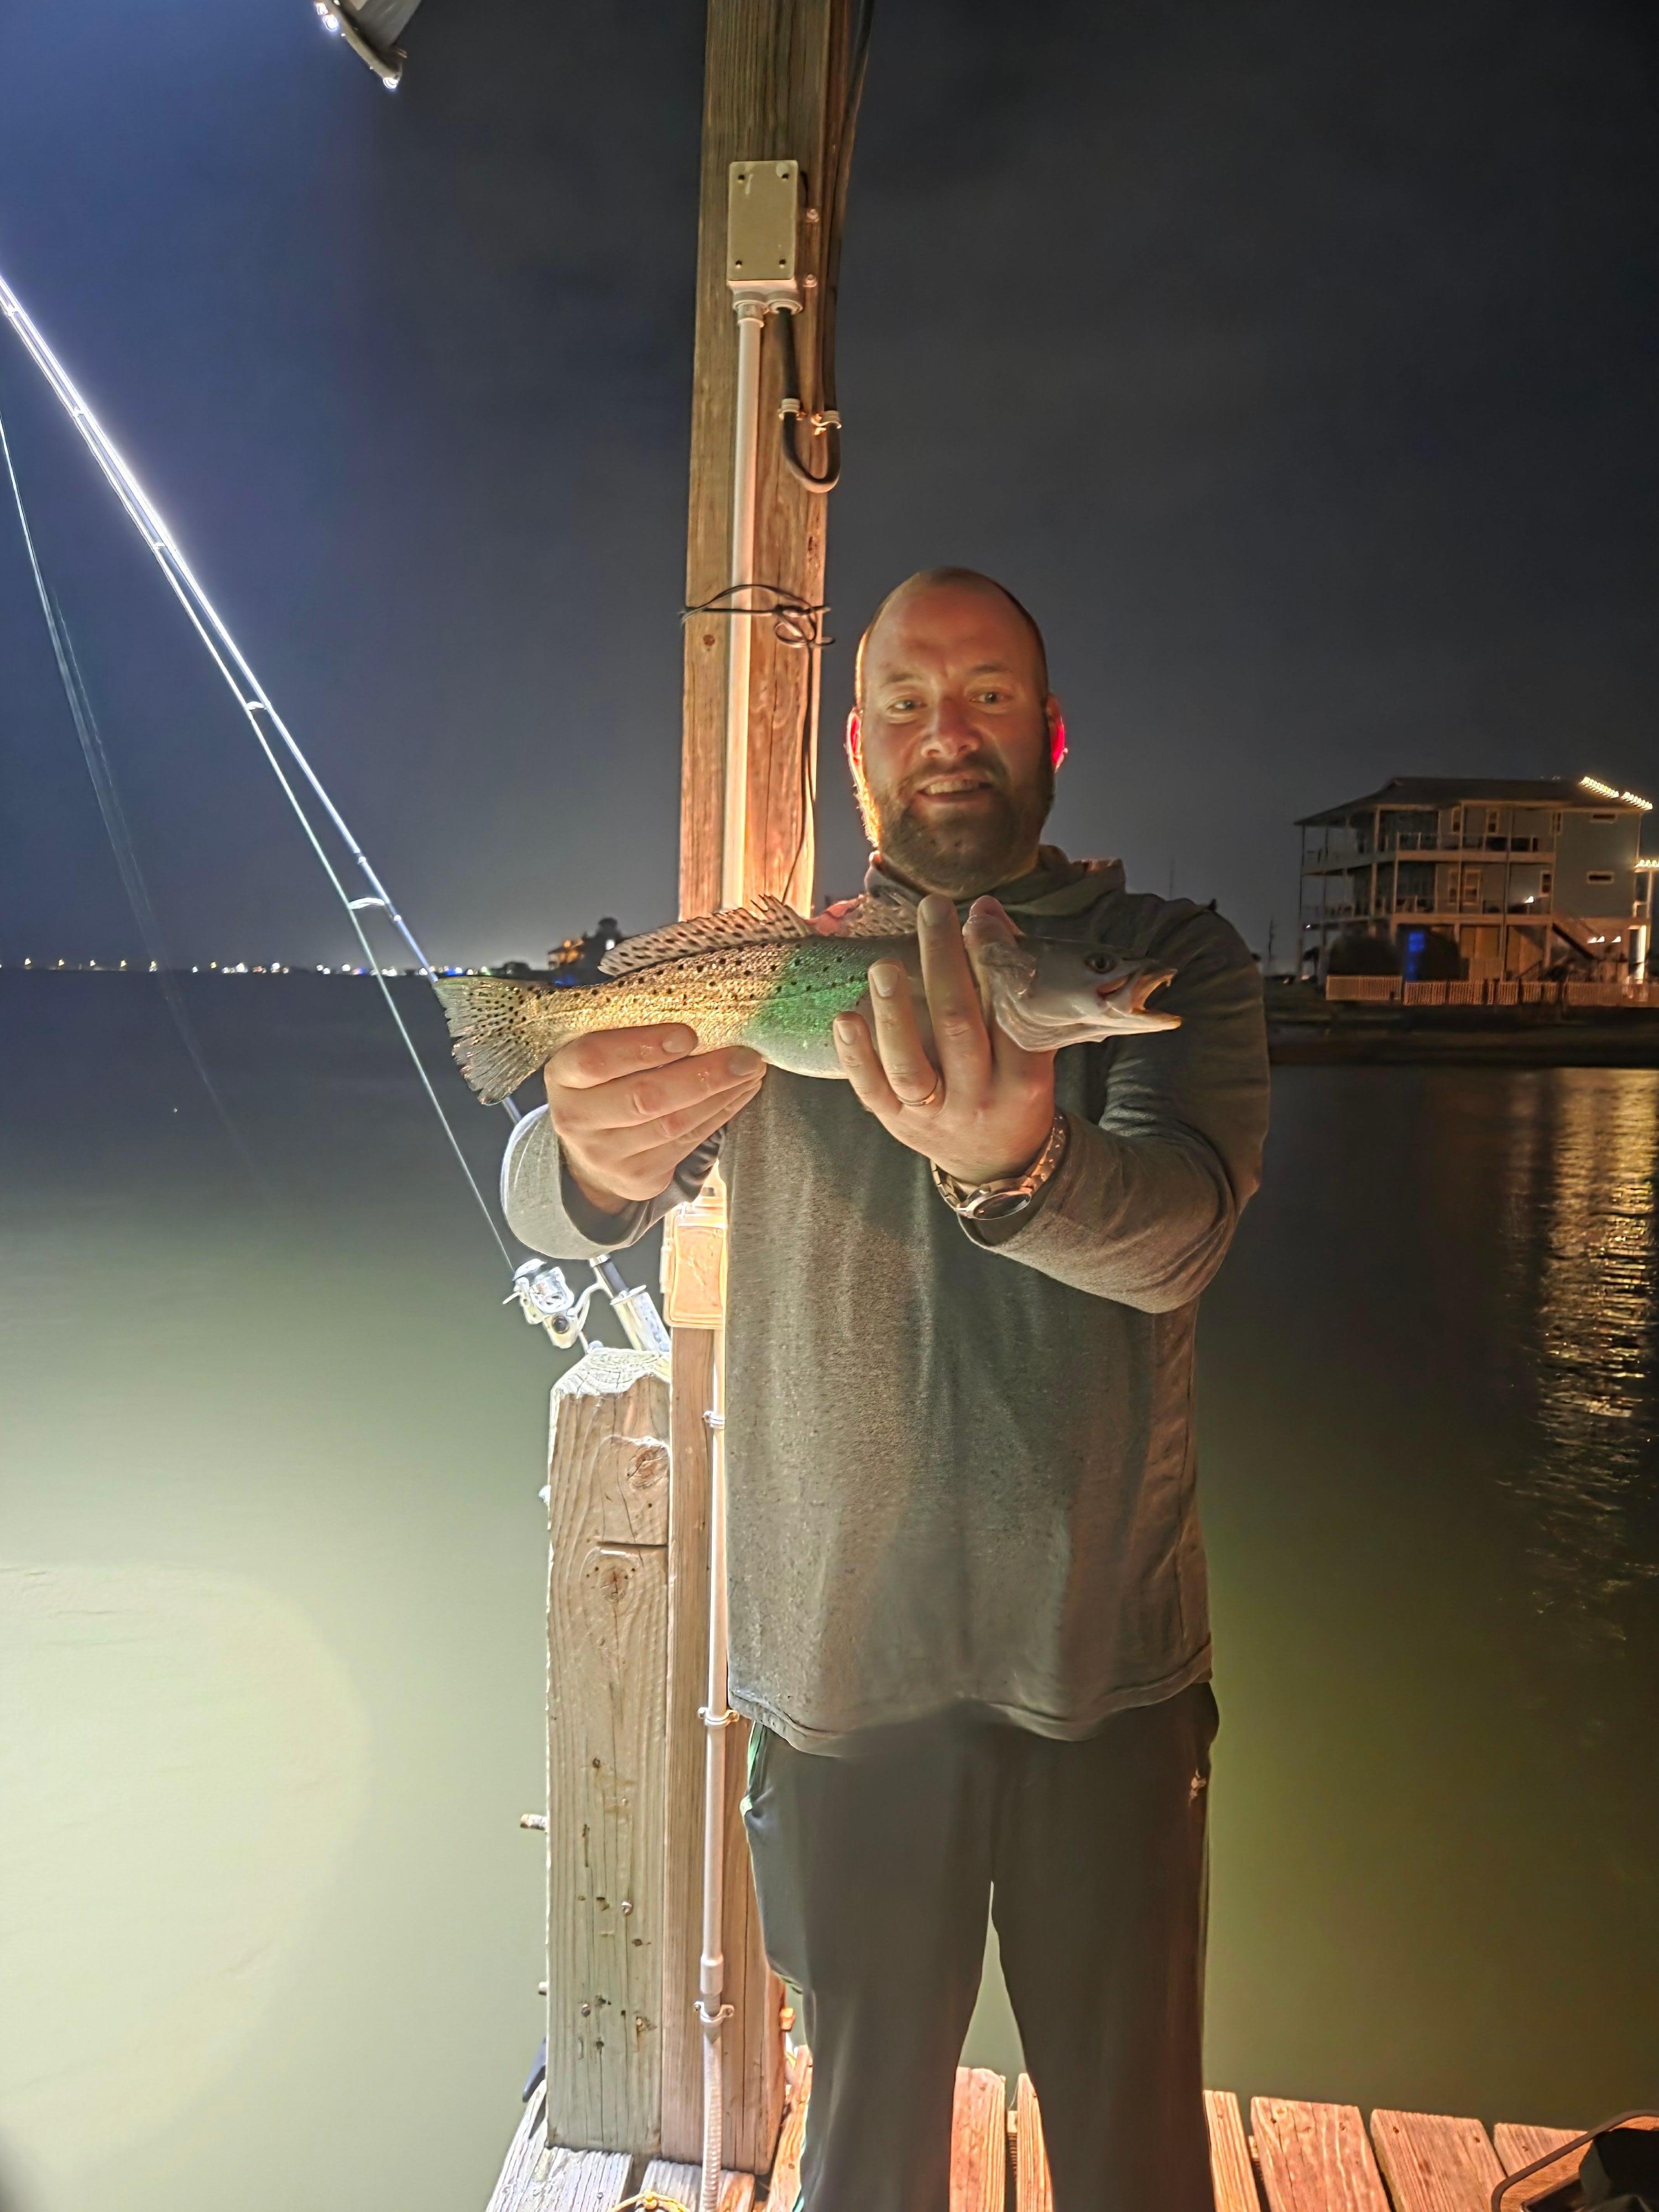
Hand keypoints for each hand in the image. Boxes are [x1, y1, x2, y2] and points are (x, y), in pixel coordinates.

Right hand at [545, 1024, 764, 1211]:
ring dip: (720, 1094)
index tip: (688, 1034)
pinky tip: (740, 1092)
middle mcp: (576, 1118)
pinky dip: (720, 1114)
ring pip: (673, 1124)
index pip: (596, 1058)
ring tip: (751, 1070)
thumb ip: (629, 1034)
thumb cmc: (603, 1084)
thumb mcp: (598, 1053)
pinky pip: (688, 1143)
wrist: (590, 1153)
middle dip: (702, 1075)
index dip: (643, 1046)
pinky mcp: (637, 1178)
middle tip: (744, 1056)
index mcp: (563, 1075)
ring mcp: (606, 1154)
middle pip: (643, 1097)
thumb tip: (699, 1010)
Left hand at [832, 894, 1056, 1184]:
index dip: (994, 962)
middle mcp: (979, 1098)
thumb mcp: (1032, 1048)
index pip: (1011, 1016)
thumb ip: (1011, 986)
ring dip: (894, 1013)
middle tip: (931, 910)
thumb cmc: (1014, 1090)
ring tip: (883, 966)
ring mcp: (933, 1114)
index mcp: (1023, 1080)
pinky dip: (856, 1055)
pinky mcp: (895, 1122)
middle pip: (958, 1028)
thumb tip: (985, 913)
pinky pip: (872, 1090)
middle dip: (943, 963)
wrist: (995, 1161)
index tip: (979, 916)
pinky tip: (845, 1017)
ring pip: (910, 1065)